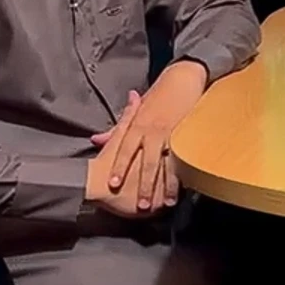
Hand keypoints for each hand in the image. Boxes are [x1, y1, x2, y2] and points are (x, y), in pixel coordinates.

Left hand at [93, 62, 207, 212]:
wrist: (182, 80)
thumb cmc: (157, 97)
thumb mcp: (135, 112)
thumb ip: (116, 129)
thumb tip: (95, 139)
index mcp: (138, 125)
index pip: (125, 150)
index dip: (119, 167)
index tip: (113, 185)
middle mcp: (154, 131)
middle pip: (148, 162)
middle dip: (145, 184)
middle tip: (142, 205)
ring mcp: (173, 134)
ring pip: (169, 165)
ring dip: (168, 185)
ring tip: (168, 203)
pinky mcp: (188, 136)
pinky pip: (186, 158)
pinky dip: (186, 173)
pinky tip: (187, 187)